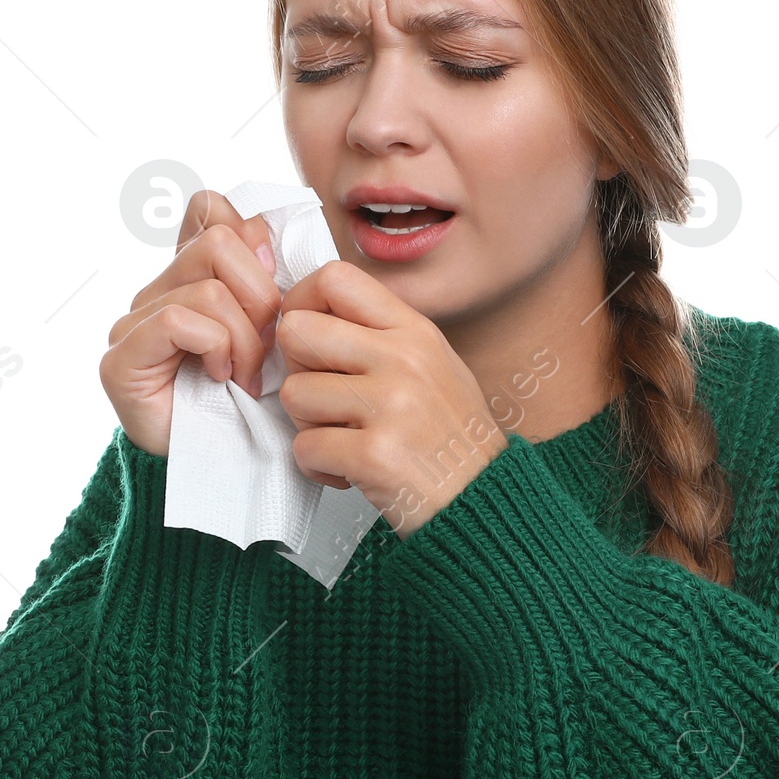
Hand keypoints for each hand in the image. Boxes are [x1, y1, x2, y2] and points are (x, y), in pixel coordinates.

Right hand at [99, 189, 280, 457]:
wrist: (223, 468)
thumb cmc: (253, 401)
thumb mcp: (274, 331)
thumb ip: (264, 276)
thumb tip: (261, 227)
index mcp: (191, 276)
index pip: (209, 208)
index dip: (249, 234)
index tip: (272, 283)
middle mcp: (156, 291)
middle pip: (220, 240)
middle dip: (263, 296)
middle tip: (270, 348)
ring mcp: (133, 323)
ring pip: (208, 287)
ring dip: (246, 337)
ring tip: (249, 374)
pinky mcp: (123, 359)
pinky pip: (180, 320)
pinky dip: (216, 349)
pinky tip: (223, 379)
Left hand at [275, 260, 508, 536]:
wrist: (482, 501)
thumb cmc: (452, 439)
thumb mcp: (432, 364)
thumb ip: (376, 335)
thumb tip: (307, 317)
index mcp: (414, 331)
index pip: (336, 278)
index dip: (300, 303)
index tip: (304, 335)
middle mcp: (404, 359)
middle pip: (297, 332)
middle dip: (297, 369)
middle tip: (322, 397)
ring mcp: (391, 405)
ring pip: (295, 394)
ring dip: (307, 425)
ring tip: (344, 440)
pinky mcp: (375, 454)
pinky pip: (305, 447)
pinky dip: (317, 466)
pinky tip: (347, 471)